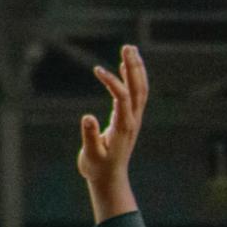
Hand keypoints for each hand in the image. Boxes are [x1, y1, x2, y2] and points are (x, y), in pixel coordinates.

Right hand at [78, 43, 146, 216]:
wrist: (109, 179)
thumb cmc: (98, 168)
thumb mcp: (90, 154)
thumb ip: (90, 136)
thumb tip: (87, 116)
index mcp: (123, 126)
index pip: (122, 97)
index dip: (112, 82)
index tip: (98, 70)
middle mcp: (132, 120)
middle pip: (138, 88)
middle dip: (134, 67)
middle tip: (127, 47)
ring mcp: (133, 119)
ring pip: (140, 89)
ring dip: (136, 69)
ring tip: (130, 49)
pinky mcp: (129, 119)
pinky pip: (135, 94)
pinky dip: (131, 78)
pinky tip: (125, 66)